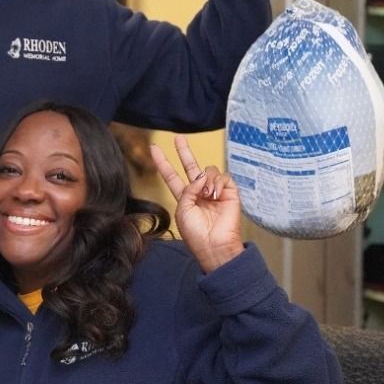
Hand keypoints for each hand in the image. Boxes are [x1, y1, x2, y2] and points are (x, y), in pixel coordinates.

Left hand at [149, 136, 242, 272]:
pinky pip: (223, 177)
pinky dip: (218, 183)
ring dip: (205, 180)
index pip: (172, 177)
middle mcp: (199, 192)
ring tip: (208, 195)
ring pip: (208, 171)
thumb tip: (201, 177)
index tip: (154, 149)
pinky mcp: (230, 193)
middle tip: (178, 138)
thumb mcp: (182, 210)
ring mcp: (215, 192)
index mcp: (185, 198)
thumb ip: (187, 190)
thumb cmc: (196, 233)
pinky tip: (216, 195)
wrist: (215, 246)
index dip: (163, 163)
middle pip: (190, 167)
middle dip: (185, 152)